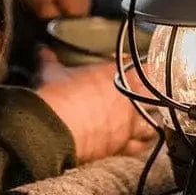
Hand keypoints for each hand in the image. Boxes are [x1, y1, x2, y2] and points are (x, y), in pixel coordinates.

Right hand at [37, 54, 154, 162]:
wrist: (53, 129)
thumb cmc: (57, 96)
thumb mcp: (52, 73)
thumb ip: (49, 59)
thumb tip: (41, 50)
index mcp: (114, 74)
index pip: (138, 65)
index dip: (138, 66)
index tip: (132, 68)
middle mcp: (127, 96)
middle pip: (154, 90)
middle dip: (153, 90)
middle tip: (149, 92)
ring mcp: (128, 121)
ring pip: (154, 117)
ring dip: (153, 117)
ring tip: (151, 116)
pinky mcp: (123, 144)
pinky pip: (142, 144)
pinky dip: (145, 142)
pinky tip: (146, 141)